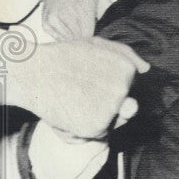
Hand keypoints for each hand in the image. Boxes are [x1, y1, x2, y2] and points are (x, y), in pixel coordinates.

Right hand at [7, 37, 149, 138]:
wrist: (32, 72)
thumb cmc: (64, 57)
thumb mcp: (98, 44)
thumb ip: (126, 54)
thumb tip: (146, 69)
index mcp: (127, 69)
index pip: (128, 87)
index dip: (108, 84)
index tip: (90, 75)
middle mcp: (123, 90)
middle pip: (123, 107)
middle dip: (107, 102)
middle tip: (81, 88)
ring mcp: (111, 110)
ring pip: (112, 122)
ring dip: (97, 116)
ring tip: (75, 98)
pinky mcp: (97, 128)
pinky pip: (99, 134)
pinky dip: (85, 127)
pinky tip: (71, 111)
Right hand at [42, 0, 109, 39]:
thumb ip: (109, 14)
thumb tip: (116, 29)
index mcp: (83, 9)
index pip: (88, 36)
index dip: (93, 38)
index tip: (96, 36)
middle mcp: (67, 14)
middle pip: (78, 40)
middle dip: (84, 39)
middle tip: (88, 31)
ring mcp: (55, 19)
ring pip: (68, 40)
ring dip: (74, 38)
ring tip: (76, 25)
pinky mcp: (46, 22)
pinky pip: (58, 38)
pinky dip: (64, 36)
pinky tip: (67, 25)